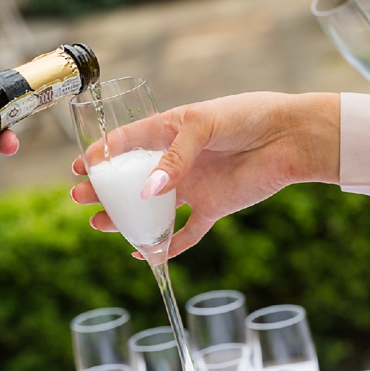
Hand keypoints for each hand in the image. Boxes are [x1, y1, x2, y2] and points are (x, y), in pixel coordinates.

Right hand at [71, 92, 339, 257]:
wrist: (290, 137)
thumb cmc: (247, 117)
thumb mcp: (204, 126)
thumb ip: (175, 157)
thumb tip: (148, 192)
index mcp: (170, 130)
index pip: (127, 143)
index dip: (101, 155)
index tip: (78, 167)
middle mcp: (177, 160)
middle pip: (131, 179)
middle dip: (103, 189)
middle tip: (79, 197)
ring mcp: (193, 185)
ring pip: (151, 208)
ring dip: (125, 218)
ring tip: (98, 224)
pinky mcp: (213, 207)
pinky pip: (186, 232)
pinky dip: (167, 245)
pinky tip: (144, 253)